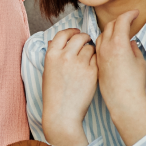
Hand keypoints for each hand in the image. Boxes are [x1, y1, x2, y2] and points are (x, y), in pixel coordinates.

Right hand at [40, 28, 97, 145]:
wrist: (62, 114)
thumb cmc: (54, 95)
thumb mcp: (48, 72)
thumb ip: (54, 56)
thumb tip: (56, 42)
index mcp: (52, 55)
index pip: (63, 34)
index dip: (71, 31)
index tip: (76, 32)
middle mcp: (65, 56)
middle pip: (79, 37)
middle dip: (84, 37)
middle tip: (87, 41)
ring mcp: (79, 64)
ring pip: (90, 47)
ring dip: (91, 50)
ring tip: (89, 59)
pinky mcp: (92, 72)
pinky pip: (97, 59)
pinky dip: (96, 61)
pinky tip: (93, 68)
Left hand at [95, 10, 145, 145]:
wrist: (123, 101)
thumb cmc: (134, 83)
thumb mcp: (139, 61)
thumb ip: (133, 48)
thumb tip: (129, 42)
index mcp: (119, 44)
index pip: (122, 21)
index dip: (129, 14)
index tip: (135, 13)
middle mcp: (106, 47)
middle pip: (110, 26)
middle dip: (120, 21)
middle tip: (128, 21)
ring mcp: (99, 55)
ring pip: (102, 35)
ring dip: (110, 31)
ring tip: (119, 33)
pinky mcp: (96, 63)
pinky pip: (98, 47)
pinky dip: (104, 42)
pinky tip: (110, 46)